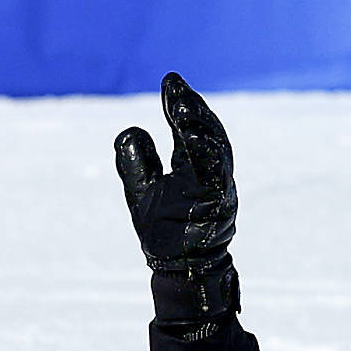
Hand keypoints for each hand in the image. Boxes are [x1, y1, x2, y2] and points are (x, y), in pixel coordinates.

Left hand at [113, 73, 235, 275]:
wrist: (179, 270)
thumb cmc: (165, 232)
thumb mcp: (142, 191)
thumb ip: (138, 162)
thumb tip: (133, 128)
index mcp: (194, 166)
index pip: (187, 129)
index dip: (180, 105)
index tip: (169, 81)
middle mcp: (210, 173)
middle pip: (204, 132)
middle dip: (190, 107)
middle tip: (174, 86)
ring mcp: (217, 188)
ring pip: (213, 150)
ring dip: (198, 126)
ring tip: (181, 105)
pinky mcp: (218, 205)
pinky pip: (214, 177)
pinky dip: (207, 155)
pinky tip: (193, 136)